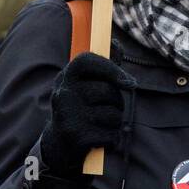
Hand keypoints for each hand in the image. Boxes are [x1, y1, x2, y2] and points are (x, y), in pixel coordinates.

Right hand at [38, 52, 135, 176]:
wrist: (59, 143)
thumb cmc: (80, 106)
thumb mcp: (86, 83)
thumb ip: (104, 64)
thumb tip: (116, 44)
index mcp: (66, 76)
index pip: (87, 60)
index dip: (110, 68)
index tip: (129, 82)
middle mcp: (63, 94)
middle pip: (108, 91)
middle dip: (117, 101)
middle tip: (106, 108)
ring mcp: (68, 116)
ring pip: (114, 114)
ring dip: (115, 121)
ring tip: (100, 123)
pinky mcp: (76, 137)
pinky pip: (112, 135)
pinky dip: (112, 138)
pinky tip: (100, 138)